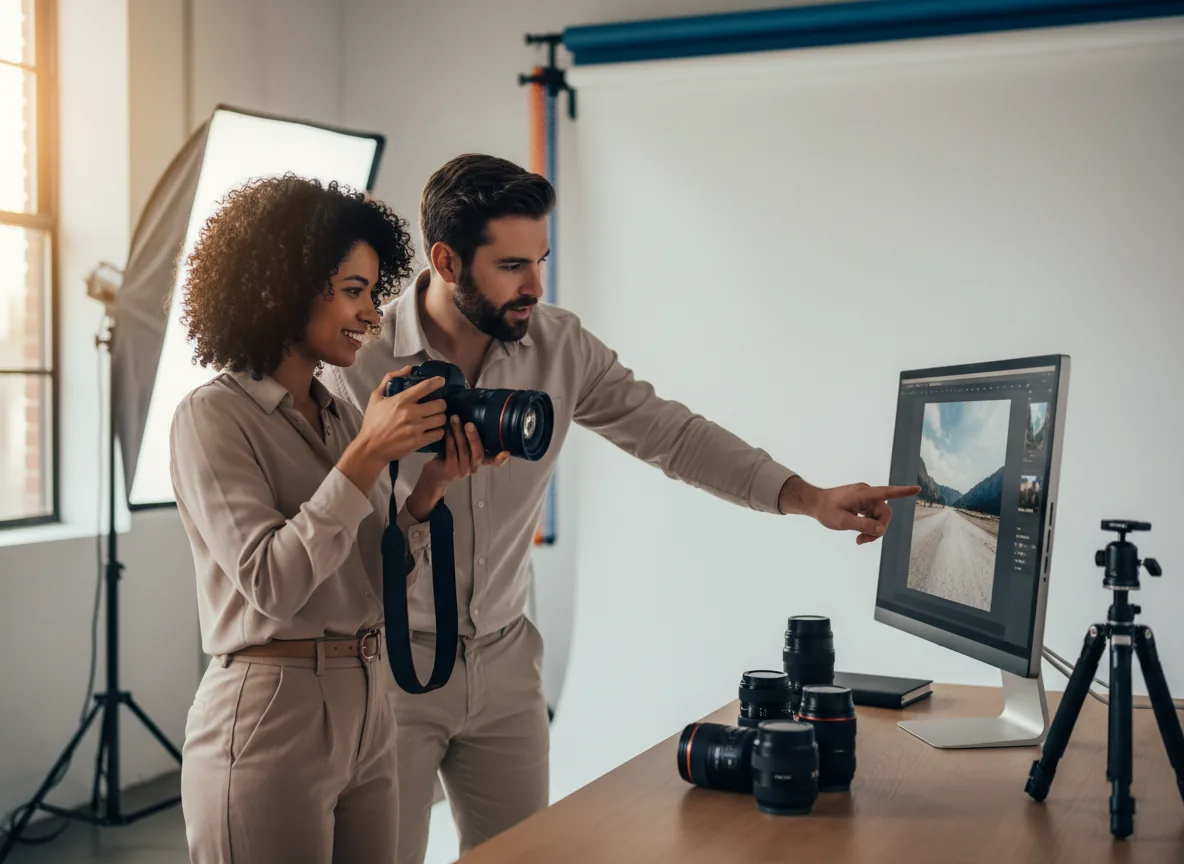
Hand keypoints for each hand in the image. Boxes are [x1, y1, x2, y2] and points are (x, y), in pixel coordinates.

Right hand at [338, 367, 446, 492]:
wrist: (370, 447)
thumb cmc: (373, 422)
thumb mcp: (376, 397)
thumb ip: (390, 379)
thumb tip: (409, 368)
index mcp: (401, 400)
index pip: (426, 387)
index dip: (438, 382)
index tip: (441, 381)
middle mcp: (411, 412)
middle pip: (440, 404)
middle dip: (441, 404)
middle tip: (437, 406)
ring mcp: (416, 428)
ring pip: (441, 419)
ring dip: (440, 418)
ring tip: (435, 418)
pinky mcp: (419, 441)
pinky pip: (438, 434)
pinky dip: (438, 431)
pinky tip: (433, 430)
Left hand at [406, 416, 508, 520]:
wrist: (434, 476)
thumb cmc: (449, 457)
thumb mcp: (462, 450)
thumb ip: (469, 441)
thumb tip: (471, 416)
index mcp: (479, 462)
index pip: (493, 462)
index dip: (500, 458)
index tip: (507, 452)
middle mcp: (473, 468)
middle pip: (478, 453)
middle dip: (474, 437)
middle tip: (469, 424)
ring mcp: (462, 471)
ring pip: (463, 450)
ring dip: (458, 433)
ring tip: (454, 419)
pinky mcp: (450, 471)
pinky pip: (451, 452)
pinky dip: (449, 440)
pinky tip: (447, 430)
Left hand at [780, 477, 920, 544]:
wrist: (814, 503)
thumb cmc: (826, 510)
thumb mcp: (843, 522)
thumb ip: (863, 526)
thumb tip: (881, 530)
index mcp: (863, 494)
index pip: (887, 492)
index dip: (903, 492)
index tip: (917, 489)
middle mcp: (866, 493)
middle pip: (884, 512)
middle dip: (878, 528)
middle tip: (863, 541)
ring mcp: (864, 498)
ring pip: (878, 516)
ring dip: (872, 529)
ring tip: (859, 540)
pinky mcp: (862, 502)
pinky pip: (872, 515)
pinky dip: (868, 526)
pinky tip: (859, 535)